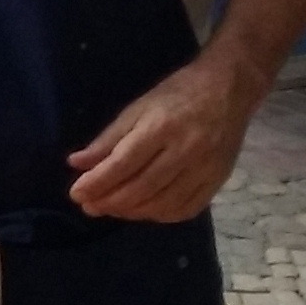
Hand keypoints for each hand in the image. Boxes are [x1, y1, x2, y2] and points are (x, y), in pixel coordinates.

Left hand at [65, 54, 268, 221]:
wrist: (229, 89)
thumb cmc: (177, 94)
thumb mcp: (137, 108)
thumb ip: (108, 139)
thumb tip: (76, 163)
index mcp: (162, 127)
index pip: (123, 163)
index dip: (97, 182)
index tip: (76, 193)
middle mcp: (185, 150)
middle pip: (142, 188)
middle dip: (110, 201)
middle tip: (88, 206)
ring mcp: (205, 168)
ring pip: (163, 203)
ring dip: (132, 212)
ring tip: (111, 208)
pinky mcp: (218, 180)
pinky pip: (186, 209)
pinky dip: (160, 215)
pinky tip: (143, 211)